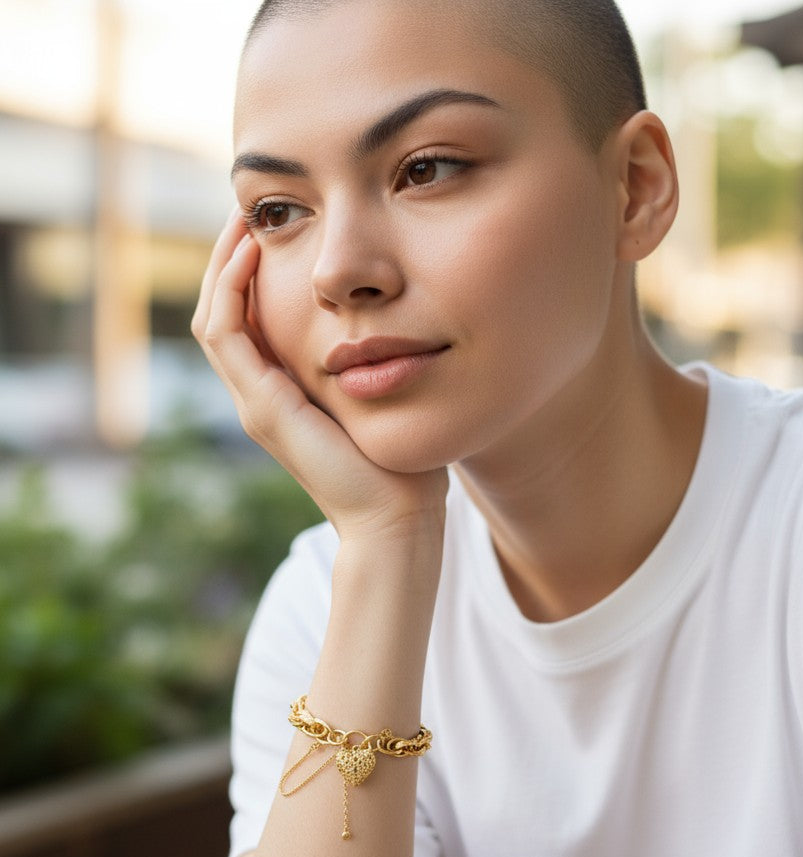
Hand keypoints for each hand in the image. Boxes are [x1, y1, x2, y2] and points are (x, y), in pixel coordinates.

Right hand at [192, 211, 447, 541]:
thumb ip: (376, 358)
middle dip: (229, 256)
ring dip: (222, 264)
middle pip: (222, 310)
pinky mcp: (263, 409)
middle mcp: (261, 396)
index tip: (276, 224)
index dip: (252, 269)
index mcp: (284, 392)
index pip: (249, 317)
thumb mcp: (386, 393)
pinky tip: (250, 252)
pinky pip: (227, 335)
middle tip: (249, 207)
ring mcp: (256, 403)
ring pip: (214, 317)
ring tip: (243, 217)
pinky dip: (231, 290)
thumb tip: (397, 314)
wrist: (397, 518)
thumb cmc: (404, 465)